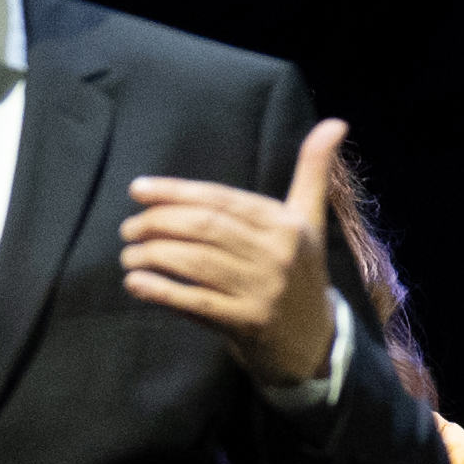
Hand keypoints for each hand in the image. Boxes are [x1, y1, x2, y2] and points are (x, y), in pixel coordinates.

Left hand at [115, 117, 360, 383]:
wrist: (315, 342)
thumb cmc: (300, 272)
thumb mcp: (309, 220)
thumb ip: (313, 171)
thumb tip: (335, 121)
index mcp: (287, 224)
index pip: (221, 200)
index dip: (176, 192)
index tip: (138, 189)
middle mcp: (277, 254)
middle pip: (205, 228)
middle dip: (158, 222)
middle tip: (129, 227)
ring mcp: (262, 290)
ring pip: (196, 262)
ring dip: (152, 255)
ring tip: (128, 253)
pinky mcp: (246, 323)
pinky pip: (195, 302)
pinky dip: (161, 290)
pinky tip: (136, 282)